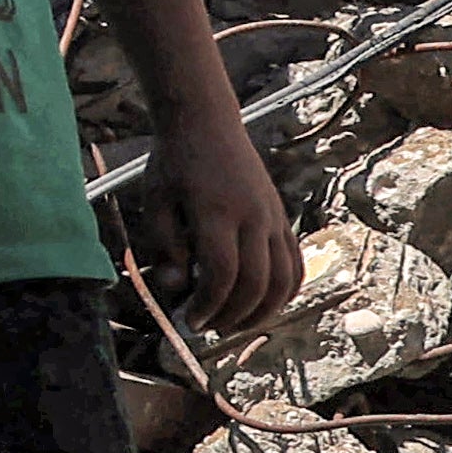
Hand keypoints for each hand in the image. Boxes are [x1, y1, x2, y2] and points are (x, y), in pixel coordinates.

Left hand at [157, 114, 303, 337]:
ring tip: (234, 324)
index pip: (222, 273)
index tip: (189, 322)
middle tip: (207, 328)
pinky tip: (264, 304)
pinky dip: (286, 291)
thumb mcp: (155, 201)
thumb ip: (165, 246)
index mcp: (217, 212)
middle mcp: (254, 216)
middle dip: (232, 315)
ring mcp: (274, 217)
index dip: (208, 305)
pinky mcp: (283, 218)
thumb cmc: (174, 163)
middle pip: (256, 282)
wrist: (207, 124)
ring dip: (263, 311)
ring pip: (285, 278)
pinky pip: (295, 263)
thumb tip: (177, 287)